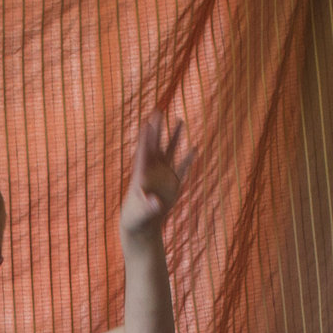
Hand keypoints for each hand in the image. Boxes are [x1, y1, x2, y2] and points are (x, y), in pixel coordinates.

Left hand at [118, 118, 190, 240]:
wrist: (142, 222)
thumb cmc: (136, 217)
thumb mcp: (142, 213)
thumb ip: (149, 206)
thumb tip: (157, 203)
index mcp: (141, 173)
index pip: (143, 151)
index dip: (145, 137)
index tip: (147, 121)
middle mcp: (152, 169)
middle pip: (156, 144)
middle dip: (157, 128)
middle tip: (158, 110)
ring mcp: (163, 174)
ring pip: (170, 151)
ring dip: (175, 136)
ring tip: (180, 119)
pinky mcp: (172, 182)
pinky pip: (182, 168)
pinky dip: (189, 159)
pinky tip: (195, 147)